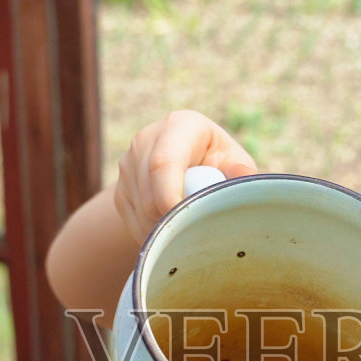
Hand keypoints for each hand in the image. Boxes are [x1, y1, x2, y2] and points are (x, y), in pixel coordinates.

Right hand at [114, 110, 258, 243]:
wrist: (189, 169)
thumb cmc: (219, 164)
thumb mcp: (234, 162)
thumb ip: (240, 171)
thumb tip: (240, 177)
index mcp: (180, 126)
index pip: (164, 162)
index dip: (170, 196)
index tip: (184, 222)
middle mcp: (147, 139)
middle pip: (149, 192)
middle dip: (171, 220)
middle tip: (196, 234)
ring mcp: (128, 164)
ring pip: (140, 211)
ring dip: (164, 229)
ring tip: (189, 228)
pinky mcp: (119, 189)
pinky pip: (132, 221)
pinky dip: (153, 233)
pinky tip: (173, 229)